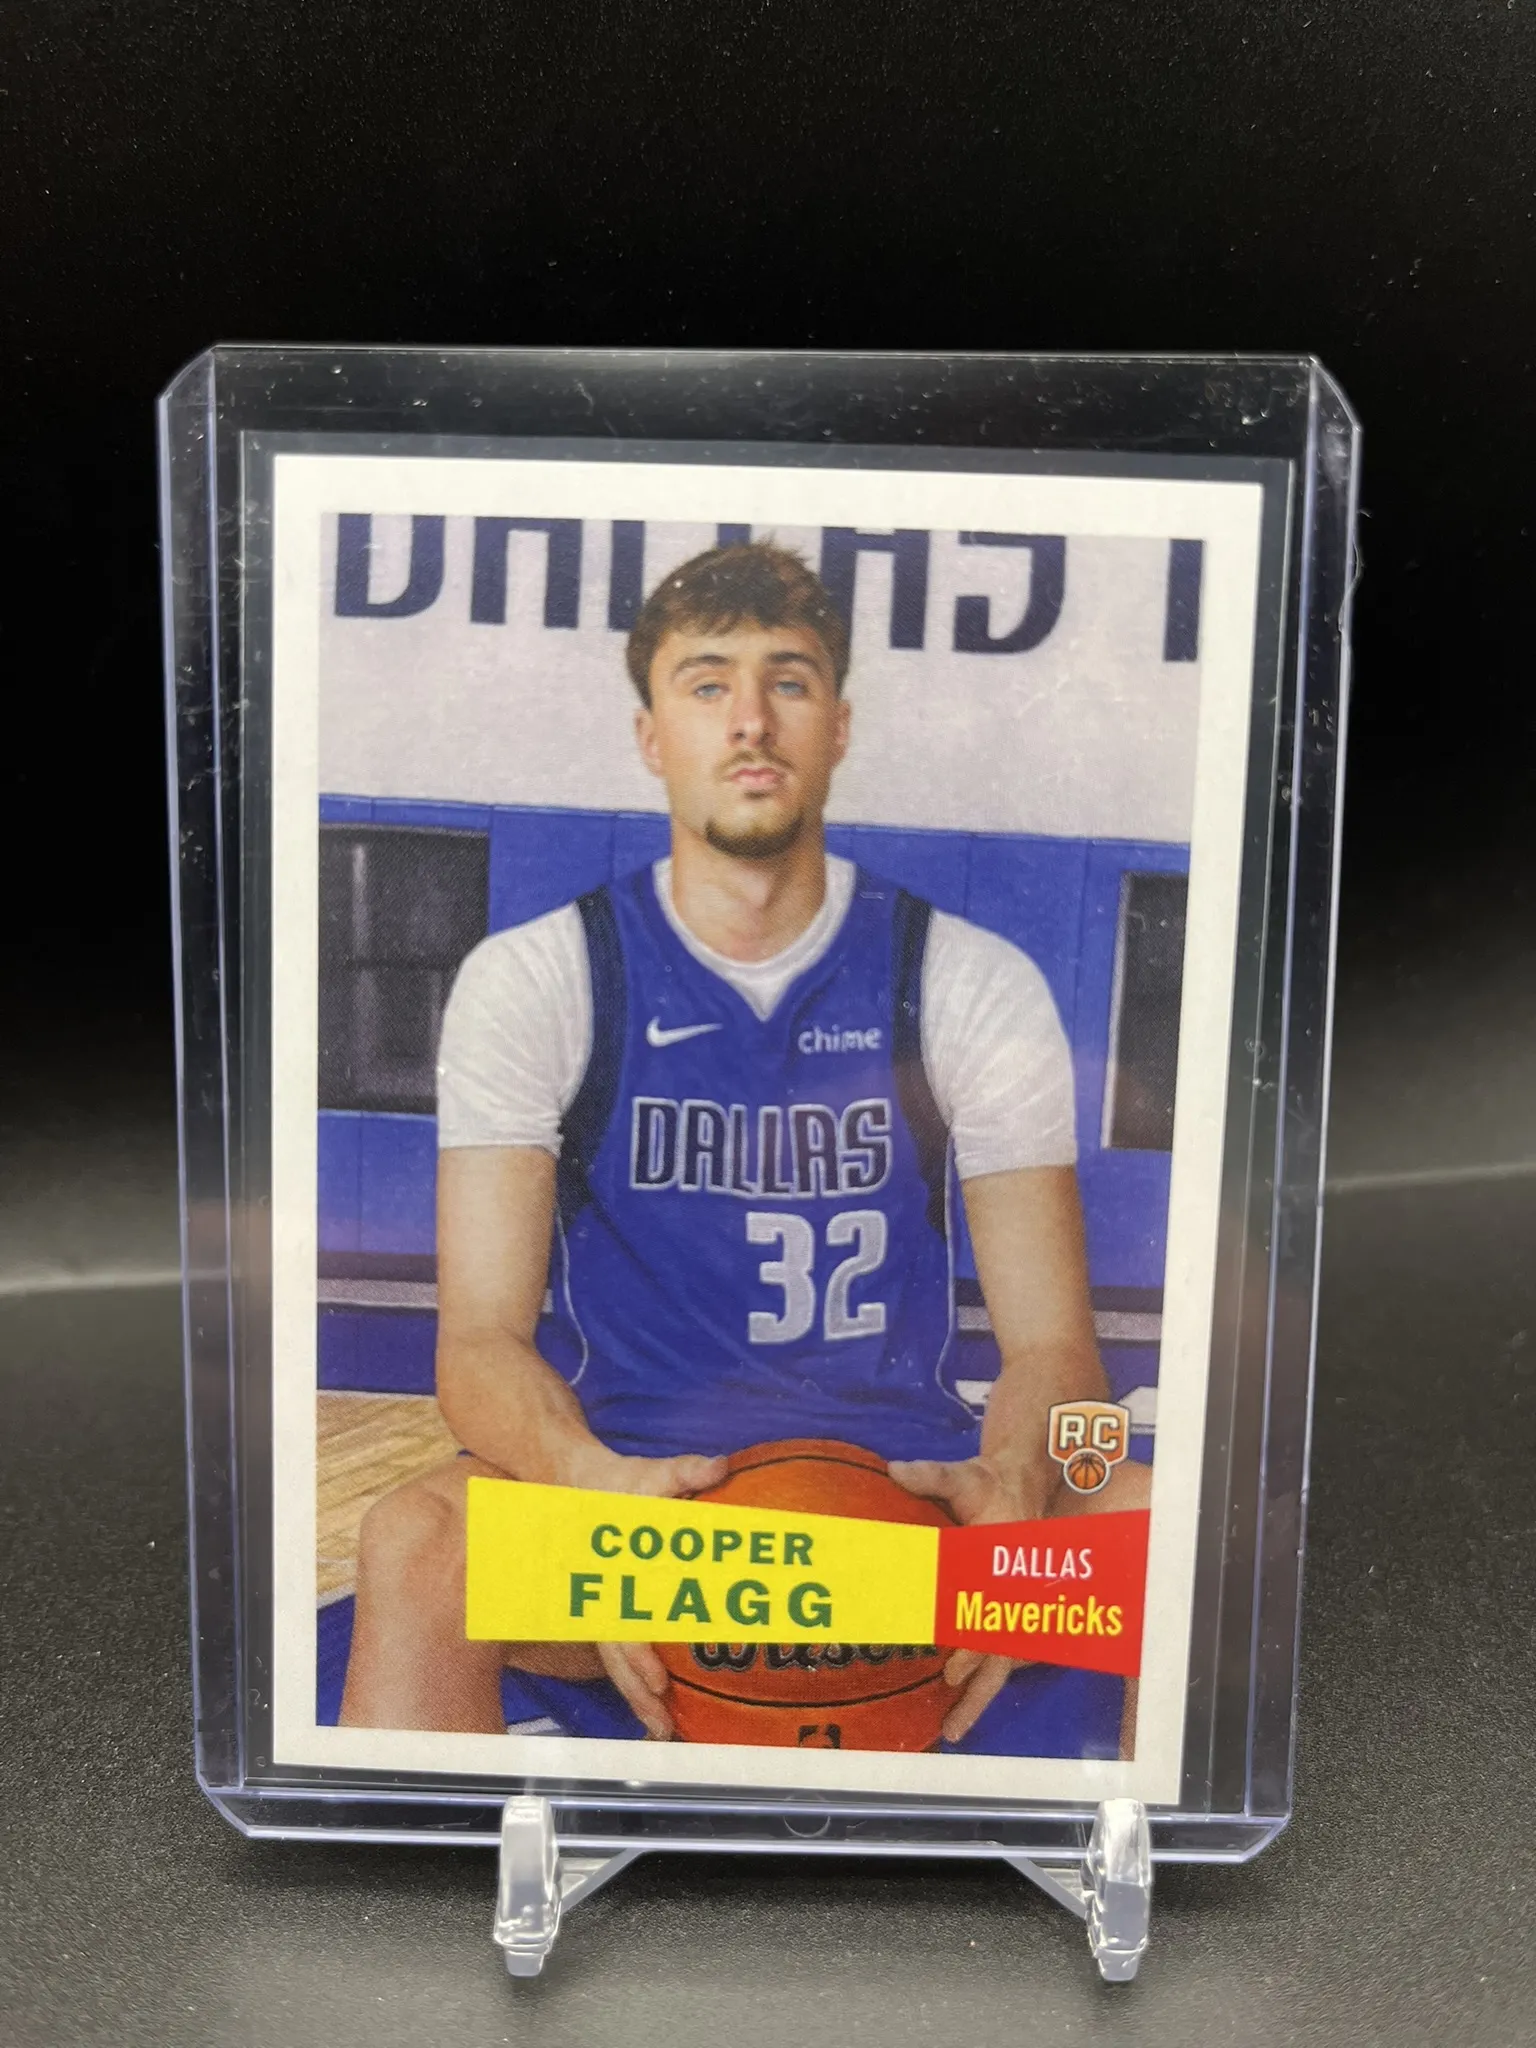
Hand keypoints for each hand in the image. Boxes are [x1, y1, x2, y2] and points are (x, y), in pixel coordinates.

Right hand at [564, 1444, 729, 1739]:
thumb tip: (719, 1466)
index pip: (624, 1620)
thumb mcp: (649, 1473)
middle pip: (617, 1655)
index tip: (659, 1681)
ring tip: (659, 1732)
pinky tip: (654, 1704)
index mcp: (615, 1569)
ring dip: (635, 1695)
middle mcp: (605, 1594)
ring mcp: (603, 1604)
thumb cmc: (617, 1482)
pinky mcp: (608, 1609)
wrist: (573, 1482)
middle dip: (638, 1693)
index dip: (640, 1653)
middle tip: (661, 1728)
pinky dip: (634, 1679)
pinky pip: (618, 1650)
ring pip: (615, 1660)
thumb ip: (683, 1471)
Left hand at [887, 1455, 1036, 1743]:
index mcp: (1000, 1567)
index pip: (988, 1617)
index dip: (972, 1646)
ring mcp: (1010, 1606)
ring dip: (979, 1696)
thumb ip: (933, 1476)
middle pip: (1000, 1652)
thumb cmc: (988, 1484)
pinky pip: (997, 1652)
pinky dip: (980, 1679)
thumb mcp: (963, 1476)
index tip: (953, 1670)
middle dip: (977, 1689)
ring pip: (1001, 1661)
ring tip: (955, 1730)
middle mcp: (1009, 1594)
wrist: (1020, 1486)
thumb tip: (895, 1471)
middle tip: (952, 1725)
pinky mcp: (1004, 1611)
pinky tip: (960, 1703)